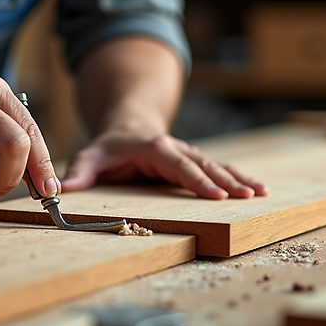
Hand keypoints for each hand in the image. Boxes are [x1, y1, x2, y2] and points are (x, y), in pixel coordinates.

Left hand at [60, 129, 268, 198]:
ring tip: (261, 192)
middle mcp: (176, 149)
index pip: (180, 165)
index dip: (198, 180)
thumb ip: (81, 172)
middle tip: (248, 196)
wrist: (126, 129)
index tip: (217, 195)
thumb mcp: (91, 156)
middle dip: (227, 181)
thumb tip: (64, 189)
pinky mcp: (195, 161)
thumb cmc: (109, 148)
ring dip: (239, 178)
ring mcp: (189, 154)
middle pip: (205, 165)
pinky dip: (239, 177)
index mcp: (155, 148)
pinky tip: (259, 188)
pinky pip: (220, 169)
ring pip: (218, 165)